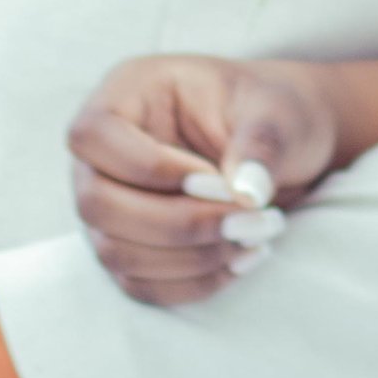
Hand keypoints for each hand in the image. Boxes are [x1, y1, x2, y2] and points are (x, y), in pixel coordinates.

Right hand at [69, 55, 341, 307]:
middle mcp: (103, 154)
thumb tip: (247, 192)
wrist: (283, 144)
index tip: (219, 182)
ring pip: (115, 252)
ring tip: (256, 237)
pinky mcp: (130, 247)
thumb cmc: (270, 111)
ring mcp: (110, 204)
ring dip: (190, 258)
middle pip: (96, 203)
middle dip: (178, 224)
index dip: (150, 168)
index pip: (93, 136)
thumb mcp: (277, 111)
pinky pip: (140, 283)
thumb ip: (261, 144)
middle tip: (251, 219)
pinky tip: (242, 260)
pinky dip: (193, 283)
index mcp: (127, 94)